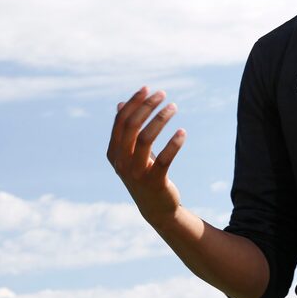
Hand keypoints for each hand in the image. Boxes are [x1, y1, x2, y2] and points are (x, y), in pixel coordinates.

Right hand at [107, 87, 186, 228]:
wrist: (155, 208)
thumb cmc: (143, 174)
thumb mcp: (132, 153)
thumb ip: (126, 131)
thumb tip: (121, 104)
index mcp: (114, 152)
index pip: (121, 121)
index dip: (134, 102)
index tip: (148, 88)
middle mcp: (121, 162)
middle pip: (132, 126)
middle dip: (147, 106)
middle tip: (163, 94)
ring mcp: (136, 173)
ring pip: (145, 139)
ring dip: (160, 119)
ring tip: (174, 106)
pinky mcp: (154, 182)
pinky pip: (164, 159)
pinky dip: (174, 143)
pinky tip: (182, 132)